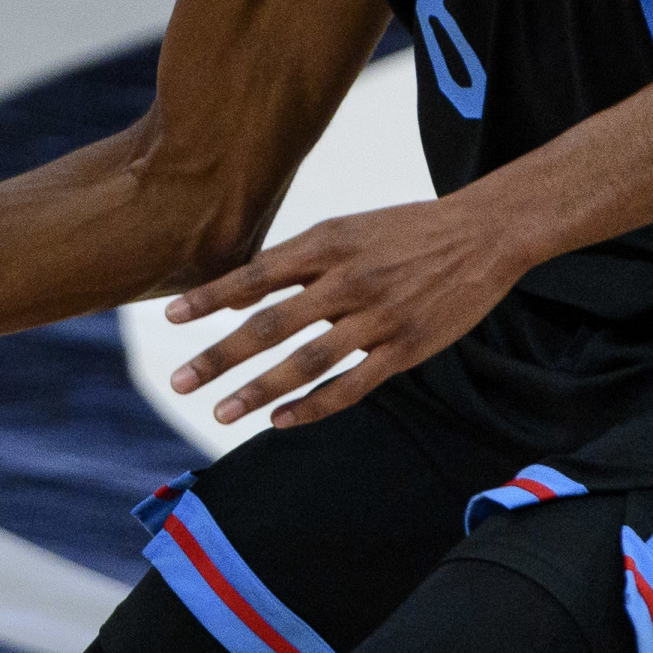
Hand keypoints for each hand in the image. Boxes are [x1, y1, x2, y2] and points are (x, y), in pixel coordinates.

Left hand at [163, 200, 530, 430]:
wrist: (482, 233)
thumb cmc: (404, 230)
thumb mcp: (345, 230)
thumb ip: (293, 263)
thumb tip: (235, 293)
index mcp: (326, 243)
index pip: (255, 275)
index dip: (210, 297)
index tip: (170, 318)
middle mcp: (346, 280)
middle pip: (270, 325)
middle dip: (220, 356)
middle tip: (179, 381)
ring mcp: (376, 317)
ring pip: (305, 362)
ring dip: (258, 391)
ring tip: (220, 412)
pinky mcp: (405, 348)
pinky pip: (351, 386)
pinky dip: (312, 407)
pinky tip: (280, 421)